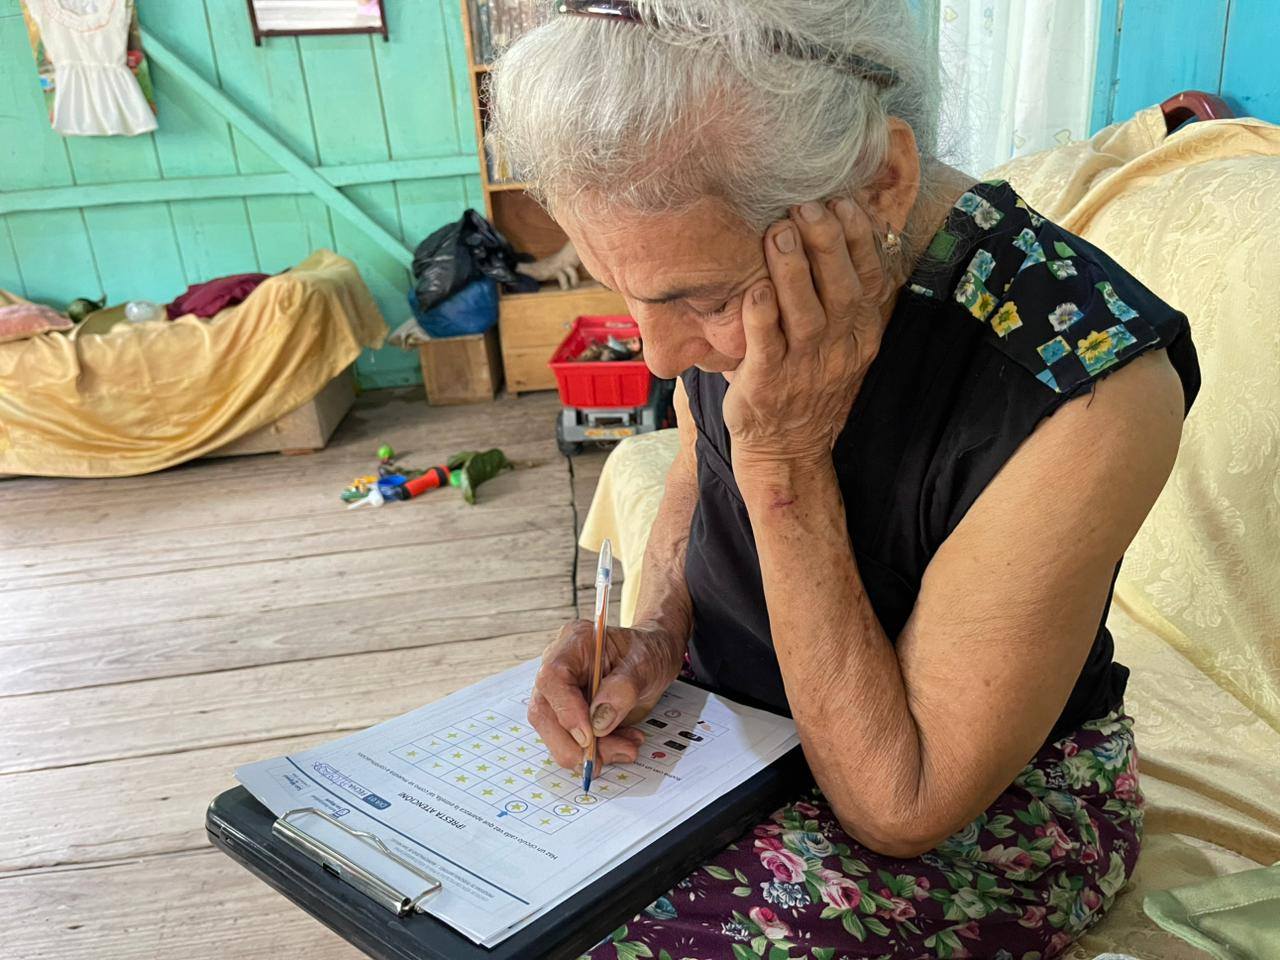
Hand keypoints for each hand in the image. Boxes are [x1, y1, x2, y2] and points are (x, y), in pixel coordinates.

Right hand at [528, 619, 682, 769]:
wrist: (654, 656)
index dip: (565, 710)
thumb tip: (597, 723)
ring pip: (555, 732)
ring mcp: (562, 692)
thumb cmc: (649, 651)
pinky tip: (624, 745)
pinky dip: (598, 751)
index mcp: (574, 643)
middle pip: (544, 711)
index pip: (552, 677)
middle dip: (570, 744)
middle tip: (599, 762)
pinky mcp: (570, 714)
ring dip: (589, 752)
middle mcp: (560, 667)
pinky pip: (572, 740)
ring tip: (627, 749)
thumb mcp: (646, 664)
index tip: (589, 736)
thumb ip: (623, 689)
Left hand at [723, 199, 889, 464]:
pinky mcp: (767, 384)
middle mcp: (838, 349)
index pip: (870, 280)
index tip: (843, 203)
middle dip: (826, 243)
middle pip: (841, 291)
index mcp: (861, 334)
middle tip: (805, 208)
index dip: (859, 239)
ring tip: (778, 232)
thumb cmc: (807, 381)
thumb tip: (837, 228)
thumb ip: (841, 295)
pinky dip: (762, 314)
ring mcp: (803, 368)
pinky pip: (766, 344)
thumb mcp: (839, 342)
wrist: (786, 448)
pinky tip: (756, 287)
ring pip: (805, 314)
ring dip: (792, 269)